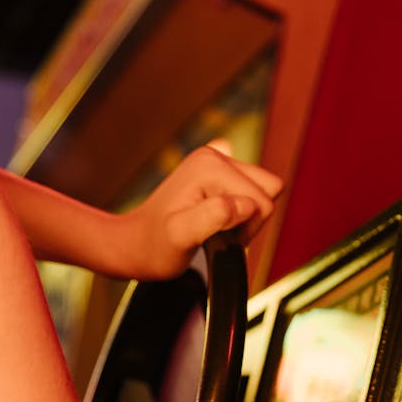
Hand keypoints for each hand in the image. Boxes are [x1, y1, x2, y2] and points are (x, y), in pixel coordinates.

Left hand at [118, 140, 283, 280]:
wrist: (133, 244)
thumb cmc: (155, 246)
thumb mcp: (182, 236)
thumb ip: (215, 216)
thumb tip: (246, 204)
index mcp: (211, 166)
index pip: (262, 199)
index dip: (248, 228)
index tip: (220, 238)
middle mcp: (215, 155)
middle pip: (267, 189)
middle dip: (251, 219)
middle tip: (220, 233)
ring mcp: (215, 160)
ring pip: (260, 191)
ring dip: (245, 217)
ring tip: (215, 229)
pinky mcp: (215, 171)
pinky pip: (247, 188)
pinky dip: (238, 210)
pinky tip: (214, 218)